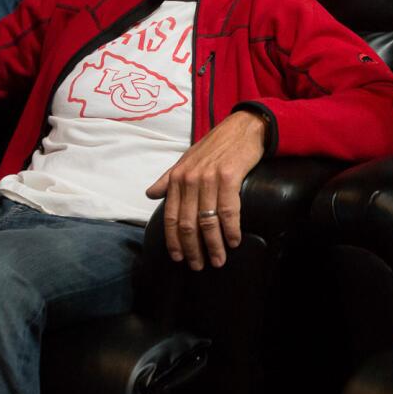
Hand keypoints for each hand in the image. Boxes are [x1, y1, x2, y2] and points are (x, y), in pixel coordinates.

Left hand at [146, 110, 266, 269]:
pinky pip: (228, 211)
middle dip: (192, 249)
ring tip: (218, 260)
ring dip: (213, 245)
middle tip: (199, 265)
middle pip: (187, 224)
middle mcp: (189, 179)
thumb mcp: (186, 160)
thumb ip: (168, 179)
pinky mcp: (229, 177)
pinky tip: (233, 241)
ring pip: (207, 222)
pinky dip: (230, 230)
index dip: (173, 240)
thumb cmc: (215, 146)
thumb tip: (150, 194)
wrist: (242, 127)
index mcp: (177, 178)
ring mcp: (209, 178)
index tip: (178, 258)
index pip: (171, 217)